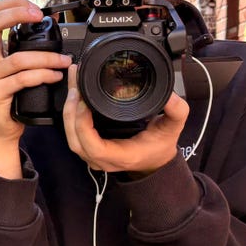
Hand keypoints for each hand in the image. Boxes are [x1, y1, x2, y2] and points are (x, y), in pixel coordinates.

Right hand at [0, 0, 72, 177]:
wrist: (3, 127)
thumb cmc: (12, 96)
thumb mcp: (17, 68)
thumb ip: (27, 49)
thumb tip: (50, 25)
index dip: (11, 5)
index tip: (33, 8)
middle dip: (17, 14)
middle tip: (38, 16)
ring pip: (18, 58)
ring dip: (46, 57)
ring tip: (64, 61)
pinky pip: (22, 79)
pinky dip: (42, 75)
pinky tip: (54, 76)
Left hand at [62, 65, 188, 175]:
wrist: (155, 161)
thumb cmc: (160, 146)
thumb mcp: (173, 128)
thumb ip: (176, 111)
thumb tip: (171, 97)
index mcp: (122, 155)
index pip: (93, 147)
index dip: (83, 125)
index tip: (84, 102)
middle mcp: (104, 159)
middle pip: (76, 140)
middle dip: (71, 112)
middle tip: (76, 85)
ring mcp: (94, 156)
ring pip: (72, 137)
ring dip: (69, 111)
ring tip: (73, 84)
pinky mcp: (89, 148)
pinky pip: (74, 133)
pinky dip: (71, 113)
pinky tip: (74, 94)